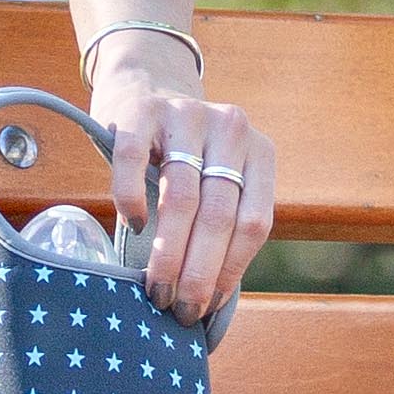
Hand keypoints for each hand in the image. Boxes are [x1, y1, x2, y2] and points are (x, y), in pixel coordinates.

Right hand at [84, 38, 273, 321]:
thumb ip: (222, 223)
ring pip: (182, 196)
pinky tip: (135, 225)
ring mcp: (187, 115)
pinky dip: (133, 199)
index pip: (255, 222)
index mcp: (260, 152)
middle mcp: (231, 128)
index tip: (209, 306)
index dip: (231, 270)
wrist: (146, 85)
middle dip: (199, 271)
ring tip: (156, 289)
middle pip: (219, 214)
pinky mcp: (141, 110)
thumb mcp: (218, 178)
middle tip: (180, 309)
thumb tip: (210, 303)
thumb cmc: (184, 154)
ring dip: (168, 253)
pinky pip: (135, 160)